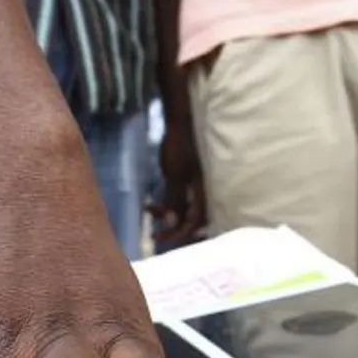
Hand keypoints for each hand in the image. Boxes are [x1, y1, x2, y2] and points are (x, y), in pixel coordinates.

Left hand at [149, 108, 205, 247]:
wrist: (180, 122)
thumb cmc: (179, 144)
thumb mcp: (174, 172)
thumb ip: (175, 198)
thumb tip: (172, 224)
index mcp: (206, 191)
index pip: (196, 222)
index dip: (179, 233)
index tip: (160, 235)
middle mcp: (204, 192)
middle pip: (194, 222)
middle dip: (175, 230)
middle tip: (155, 235)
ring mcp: (196, 187)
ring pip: (185, 212)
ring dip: (169, 217)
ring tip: (151, 213)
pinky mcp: (188, 181)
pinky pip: (180, 201)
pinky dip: (168, 206)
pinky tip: (152, 205)